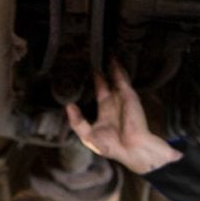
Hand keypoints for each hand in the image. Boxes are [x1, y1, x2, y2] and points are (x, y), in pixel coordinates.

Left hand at [65, 61, 180, 174]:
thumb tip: (68, 106)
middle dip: (101, 71)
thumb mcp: (88, 135)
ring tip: (105, 51)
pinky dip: (118, 69)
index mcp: (105, 112)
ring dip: (111, 66)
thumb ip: (77, 122)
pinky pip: (122, 79)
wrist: (131, 149)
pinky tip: (113, 58)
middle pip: (107, 82)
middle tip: (94, 56)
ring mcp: (122, 98)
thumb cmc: (111, 146)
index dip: (95, 82)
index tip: (86, 71)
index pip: (99, 92)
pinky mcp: (129, 96)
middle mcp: (114, 103)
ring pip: (116, 78)